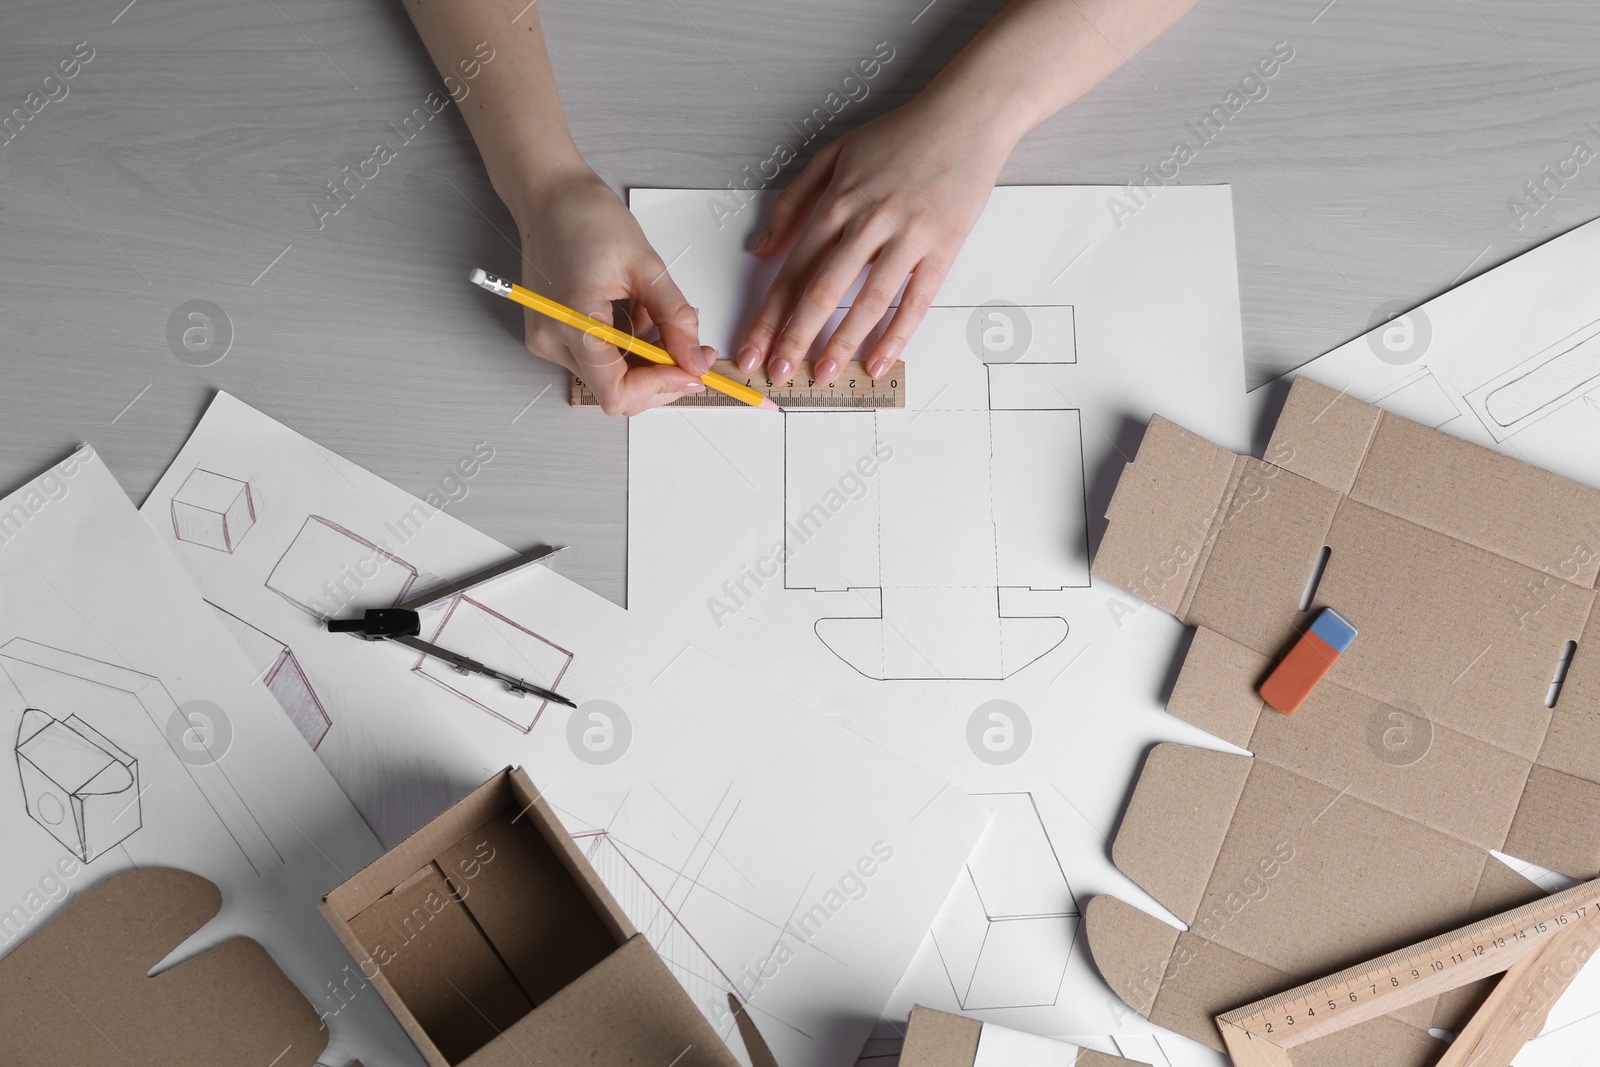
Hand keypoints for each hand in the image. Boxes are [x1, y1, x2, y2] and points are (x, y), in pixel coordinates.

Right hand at [509, 166, 714, 415]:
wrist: (549, 196)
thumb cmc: (588, 218)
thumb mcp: (647, 265)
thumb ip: (675, 319)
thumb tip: (696, 362)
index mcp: (572, 320)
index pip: (617, 392)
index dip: (660, 387)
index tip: (691, 368)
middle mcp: (552, 340)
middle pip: (616, 391)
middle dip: (660, 375)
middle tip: (693, 349)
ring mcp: (548, 341)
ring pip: (610, 378)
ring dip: (645, 359)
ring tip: (655, 313)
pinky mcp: (551, 336)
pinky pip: (598, 360)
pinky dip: (626, 348)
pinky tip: (634, 314)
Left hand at [735, 93, 1016, 386]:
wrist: (966, 116)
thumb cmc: (900, 136)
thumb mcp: (833, 154)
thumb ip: (793, 201)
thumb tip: (761, 248)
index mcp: (837, 201)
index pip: (793, 269)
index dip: (768, 314)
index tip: (752, 346)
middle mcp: (868, 221)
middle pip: (823, 289)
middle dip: (795, 337)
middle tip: (777, 374)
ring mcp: (908, 236)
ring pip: (868, 300)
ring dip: (843, 343)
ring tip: (824, 375)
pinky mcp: (943, 247)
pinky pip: (916, 300)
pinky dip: (898, 334)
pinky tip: (880, 361)